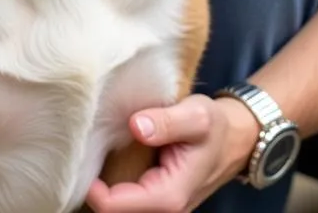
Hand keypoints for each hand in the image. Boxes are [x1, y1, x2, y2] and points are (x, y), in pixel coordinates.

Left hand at [86, 94, 259, 212]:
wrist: (236, 138)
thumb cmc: (217, 126)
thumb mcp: (196, 115)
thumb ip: (167, 121)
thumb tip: (136, 126)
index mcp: (170, 194)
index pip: (118, 206)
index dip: (95, 191)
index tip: (82, 161)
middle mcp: (165, 208)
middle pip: (116, 210)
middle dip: (96, 189)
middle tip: (82, 156)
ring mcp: (162, 206)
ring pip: (122, 207)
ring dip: (105, 188)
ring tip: (91, 157)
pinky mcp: (158, 197)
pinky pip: (130, 199)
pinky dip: (116, 185)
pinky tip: (107, 162)